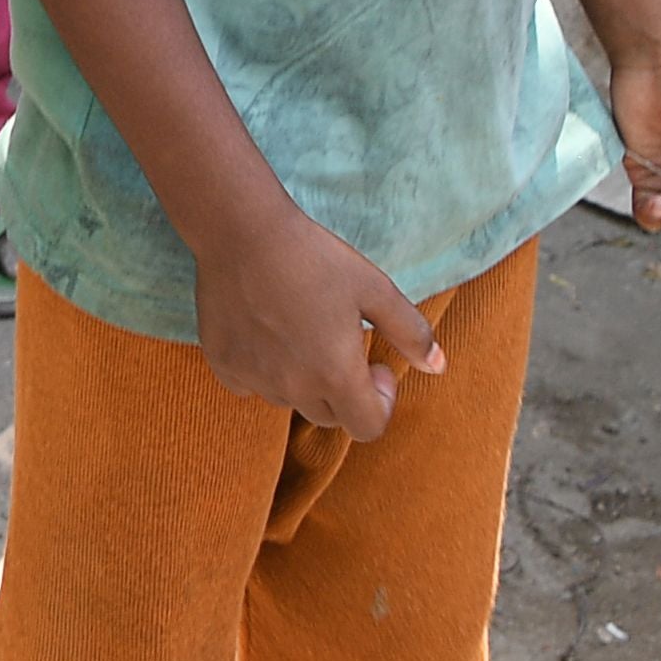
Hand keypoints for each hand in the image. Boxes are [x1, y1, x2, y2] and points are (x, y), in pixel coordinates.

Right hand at [192, 201, 445, 435]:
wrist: (243, 232)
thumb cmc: (315, 258)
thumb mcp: (376, 289)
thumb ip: (412, 333)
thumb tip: (438, 367)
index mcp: (336, 375)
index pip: (367, 428)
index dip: (381, 401)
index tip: (374, 362)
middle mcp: (293, 387)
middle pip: (329, 416)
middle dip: (344, 390)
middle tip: (341, 343)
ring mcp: (254, 378)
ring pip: (289, 399)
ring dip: (302, 379)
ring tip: (301, 331)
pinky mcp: (222, 363)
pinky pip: (249, 385)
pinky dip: (262, 370)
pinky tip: (265, 332)